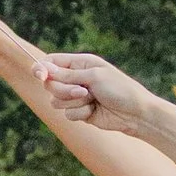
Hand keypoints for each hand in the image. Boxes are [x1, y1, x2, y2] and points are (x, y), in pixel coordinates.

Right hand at [37, 49, 159, 134]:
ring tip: (92, 100)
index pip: (51, 62)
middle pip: (50, 83)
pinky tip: (94, 111)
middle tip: (83, 91)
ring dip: (73, 102)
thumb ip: (67, 74)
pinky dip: (80, 113)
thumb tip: (44, 69)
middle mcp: (76, 78)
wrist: (135, 114)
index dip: (41, 68)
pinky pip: (67, 114)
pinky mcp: (79, 111)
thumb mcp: (93, 77)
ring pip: (56, 101)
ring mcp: (77, 96)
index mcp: (80, 63)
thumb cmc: (119, 89)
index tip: (40, 76)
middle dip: (63, 90)